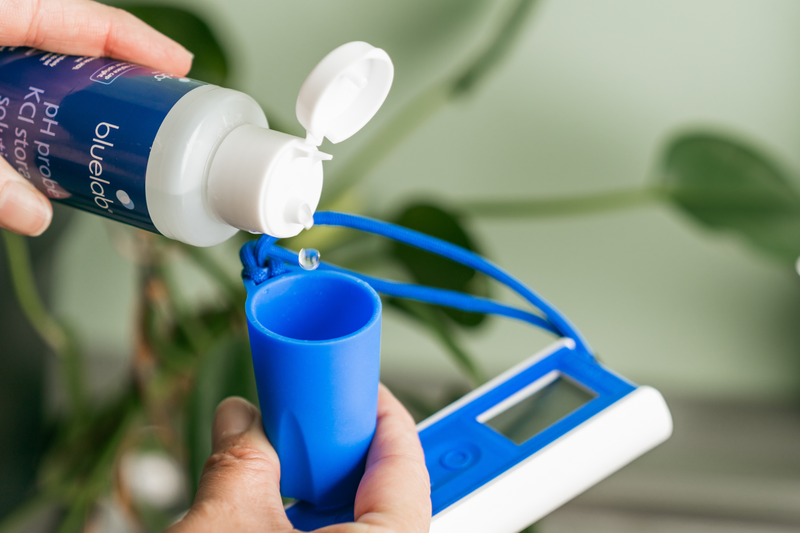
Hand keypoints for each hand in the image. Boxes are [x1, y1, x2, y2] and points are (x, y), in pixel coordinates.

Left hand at [0, 0, 192, 235]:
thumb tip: (36, 216)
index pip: (84, 16)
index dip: (140, 42)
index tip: (179, 68)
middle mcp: (0, 23)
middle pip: (73, 39)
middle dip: (119, 76)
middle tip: (157, 109)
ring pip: (44, 57)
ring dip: (80, 93)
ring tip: (114, 126)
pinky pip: (18, 69)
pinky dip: (41, 100)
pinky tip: (48, 132)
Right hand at [167, 384, 431, 532]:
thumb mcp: (225, 524)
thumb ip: (240, 460)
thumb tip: (240, 416)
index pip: (405, 460)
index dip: (381, 411)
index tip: (357, 384)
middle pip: (385, 489)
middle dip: (343, 450)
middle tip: (316, 422)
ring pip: (363, 520)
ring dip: (325, 491)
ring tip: (291, 463)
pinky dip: (315, 521)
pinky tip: (283, 509)